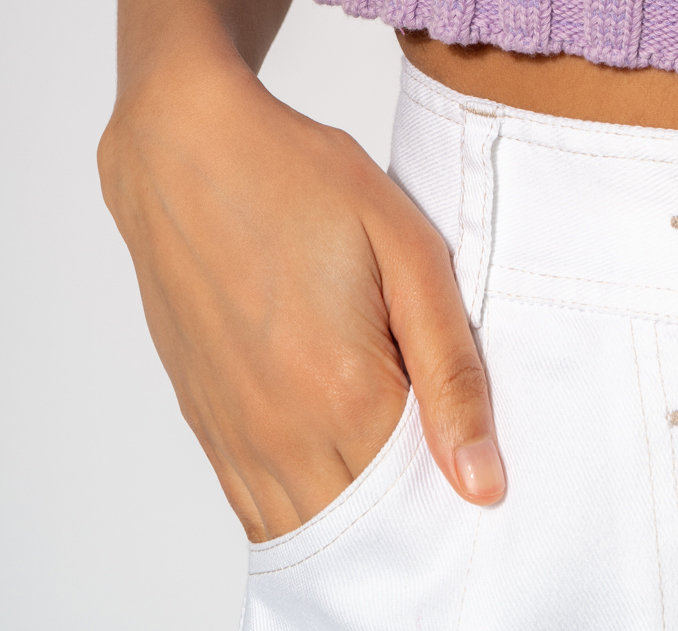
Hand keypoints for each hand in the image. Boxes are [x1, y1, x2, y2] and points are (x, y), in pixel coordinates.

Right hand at [98, 50, 504, 540]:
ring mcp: (233, 436)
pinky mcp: (205, 423)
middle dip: (412, 523)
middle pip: (362, 536)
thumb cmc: (303, 180)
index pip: (417, 509)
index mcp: (342, 394)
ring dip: (357, 522)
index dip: (458, 500)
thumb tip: (483, 484)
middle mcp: (279, 434)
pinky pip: (256, 507)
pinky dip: (304, 505)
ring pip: (305, 534)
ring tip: (399, 468)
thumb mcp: (409, 251)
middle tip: (449, 474)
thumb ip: (452, 372)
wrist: (187, 147)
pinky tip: (340, 462)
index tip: (486, 472)